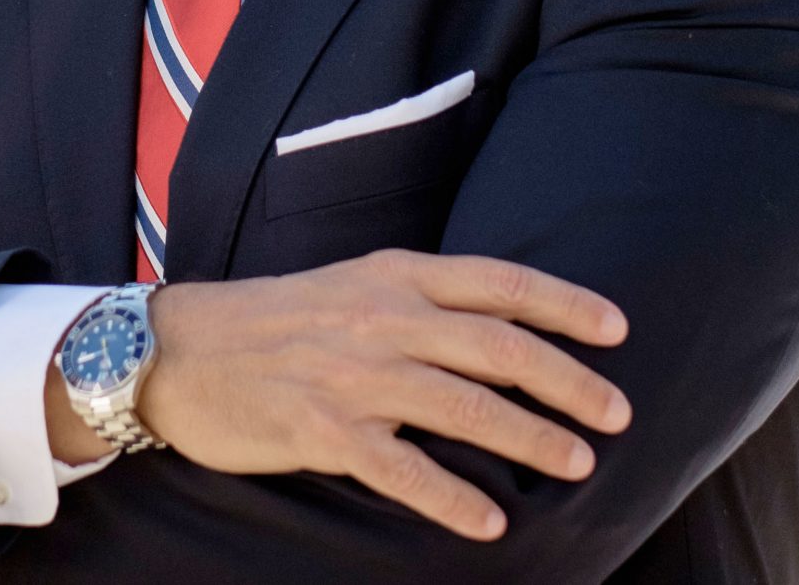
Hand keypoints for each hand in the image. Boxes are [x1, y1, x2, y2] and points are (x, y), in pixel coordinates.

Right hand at [129, 249, 629, 541]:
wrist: (179, 349)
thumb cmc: (273, 320)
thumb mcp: (351, 287)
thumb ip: (420, 305)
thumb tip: (504, 339)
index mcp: (394, 276)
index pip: (500, 284)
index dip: (566, 306)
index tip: (617, 331)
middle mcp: (382, 318)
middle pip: (500, 347)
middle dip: (570, 382)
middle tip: (618, 414)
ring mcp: (353, 375)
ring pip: (465, 408)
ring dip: (531, 438)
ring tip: (578, 464)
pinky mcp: (322, 429)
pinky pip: (402, 470)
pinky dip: (452, 498)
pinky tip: (490, 522)